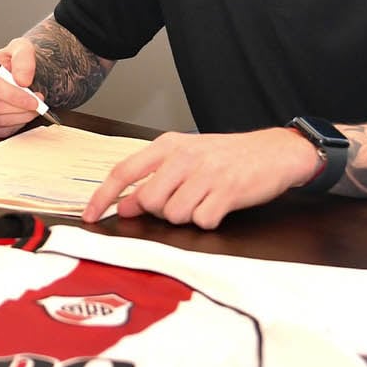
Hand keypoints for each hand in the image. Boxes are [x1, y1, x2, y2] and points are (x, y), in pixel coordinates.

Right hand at [0, 36, 44, 136]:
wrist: (12, 73)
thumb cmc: (13, 62)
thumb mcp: (22, 49)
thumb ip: (24, 59)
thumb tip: (22, 80)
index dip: (13, 96)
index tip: (33, 100)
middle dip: (19, 108)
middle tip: (37, 105)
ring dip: (19, 118)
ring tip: (30, 108)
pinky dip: (12, 126)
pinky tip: (19, 116)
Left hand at [81, 127, 321, 229]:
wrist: (276, 151)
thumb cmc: (227, 156)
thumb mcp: (187, 158)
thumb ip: (153, 178)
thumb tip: (125, 205)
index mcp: (168, 145)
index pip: (123, 171)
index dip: (103, 196)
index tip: (90, 216)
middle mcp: (183, 157)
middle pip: (148, 201)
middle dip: (160, 211)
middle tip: (183, 200)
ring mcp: (205, 174)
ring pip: (173, 215)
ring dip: (187, 216)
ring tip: (204, 200)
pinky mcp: (227, 191)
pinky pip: (202, 221)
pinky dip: (209, 221)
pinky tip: (219, 206)